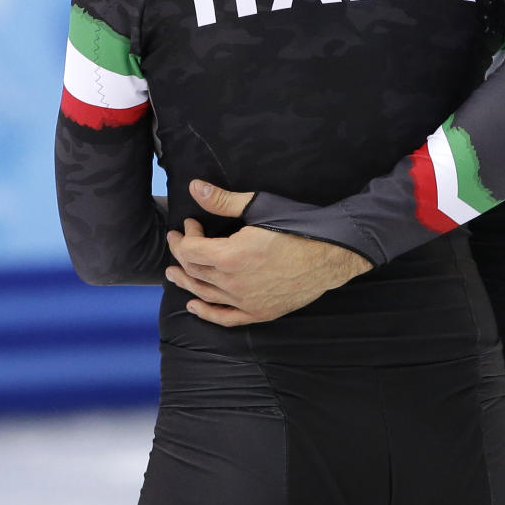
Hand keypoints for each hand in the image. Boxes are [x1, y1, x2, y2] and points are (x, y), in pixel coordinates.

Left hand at [164, 180, 371, 326]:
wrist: (330, 253)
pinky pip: (225, 317)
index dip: (184, 236)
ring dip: (187, 281)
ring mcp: (246, 301)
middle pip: (195, 271)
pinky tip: (195, 306)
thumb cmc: (297, 226)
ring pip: (205, 294)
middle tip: (179, 240)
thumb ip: (223, 200)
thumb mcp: (258, 207)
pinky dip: (206, 313)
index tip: (190, 223)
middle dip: (182, 254)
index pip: (192, 249)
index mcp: (231, 256)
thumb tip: (195, 187)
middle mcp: (233, 283)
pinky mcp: (259, 312)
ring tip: (174, 273)